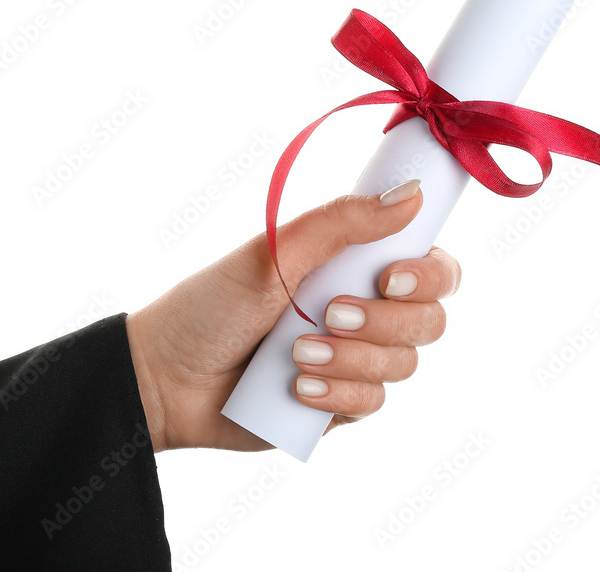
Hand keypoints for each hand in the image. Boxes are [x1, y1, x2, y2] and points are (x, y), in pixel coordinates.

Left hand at [125, 179, 460, 452]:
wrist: (165, 377)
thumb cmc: (212, 305)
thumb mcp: (273, 254)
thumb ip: (342, 223)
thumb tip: (411, 195)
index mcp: (355, 265)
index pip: (434, 266)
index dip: (428, 274)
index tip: (389, 278)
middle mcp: (366, 311)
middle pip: (429, 320)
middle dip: (382, 321)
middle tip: (329, 315)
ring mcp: (356, 361)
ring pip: (403, 365)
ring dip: (352, 360)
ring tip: (296, 355)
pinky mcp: (340, 405)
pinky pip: (373, 405)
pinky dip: (338, 395)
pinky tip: (297, 389)